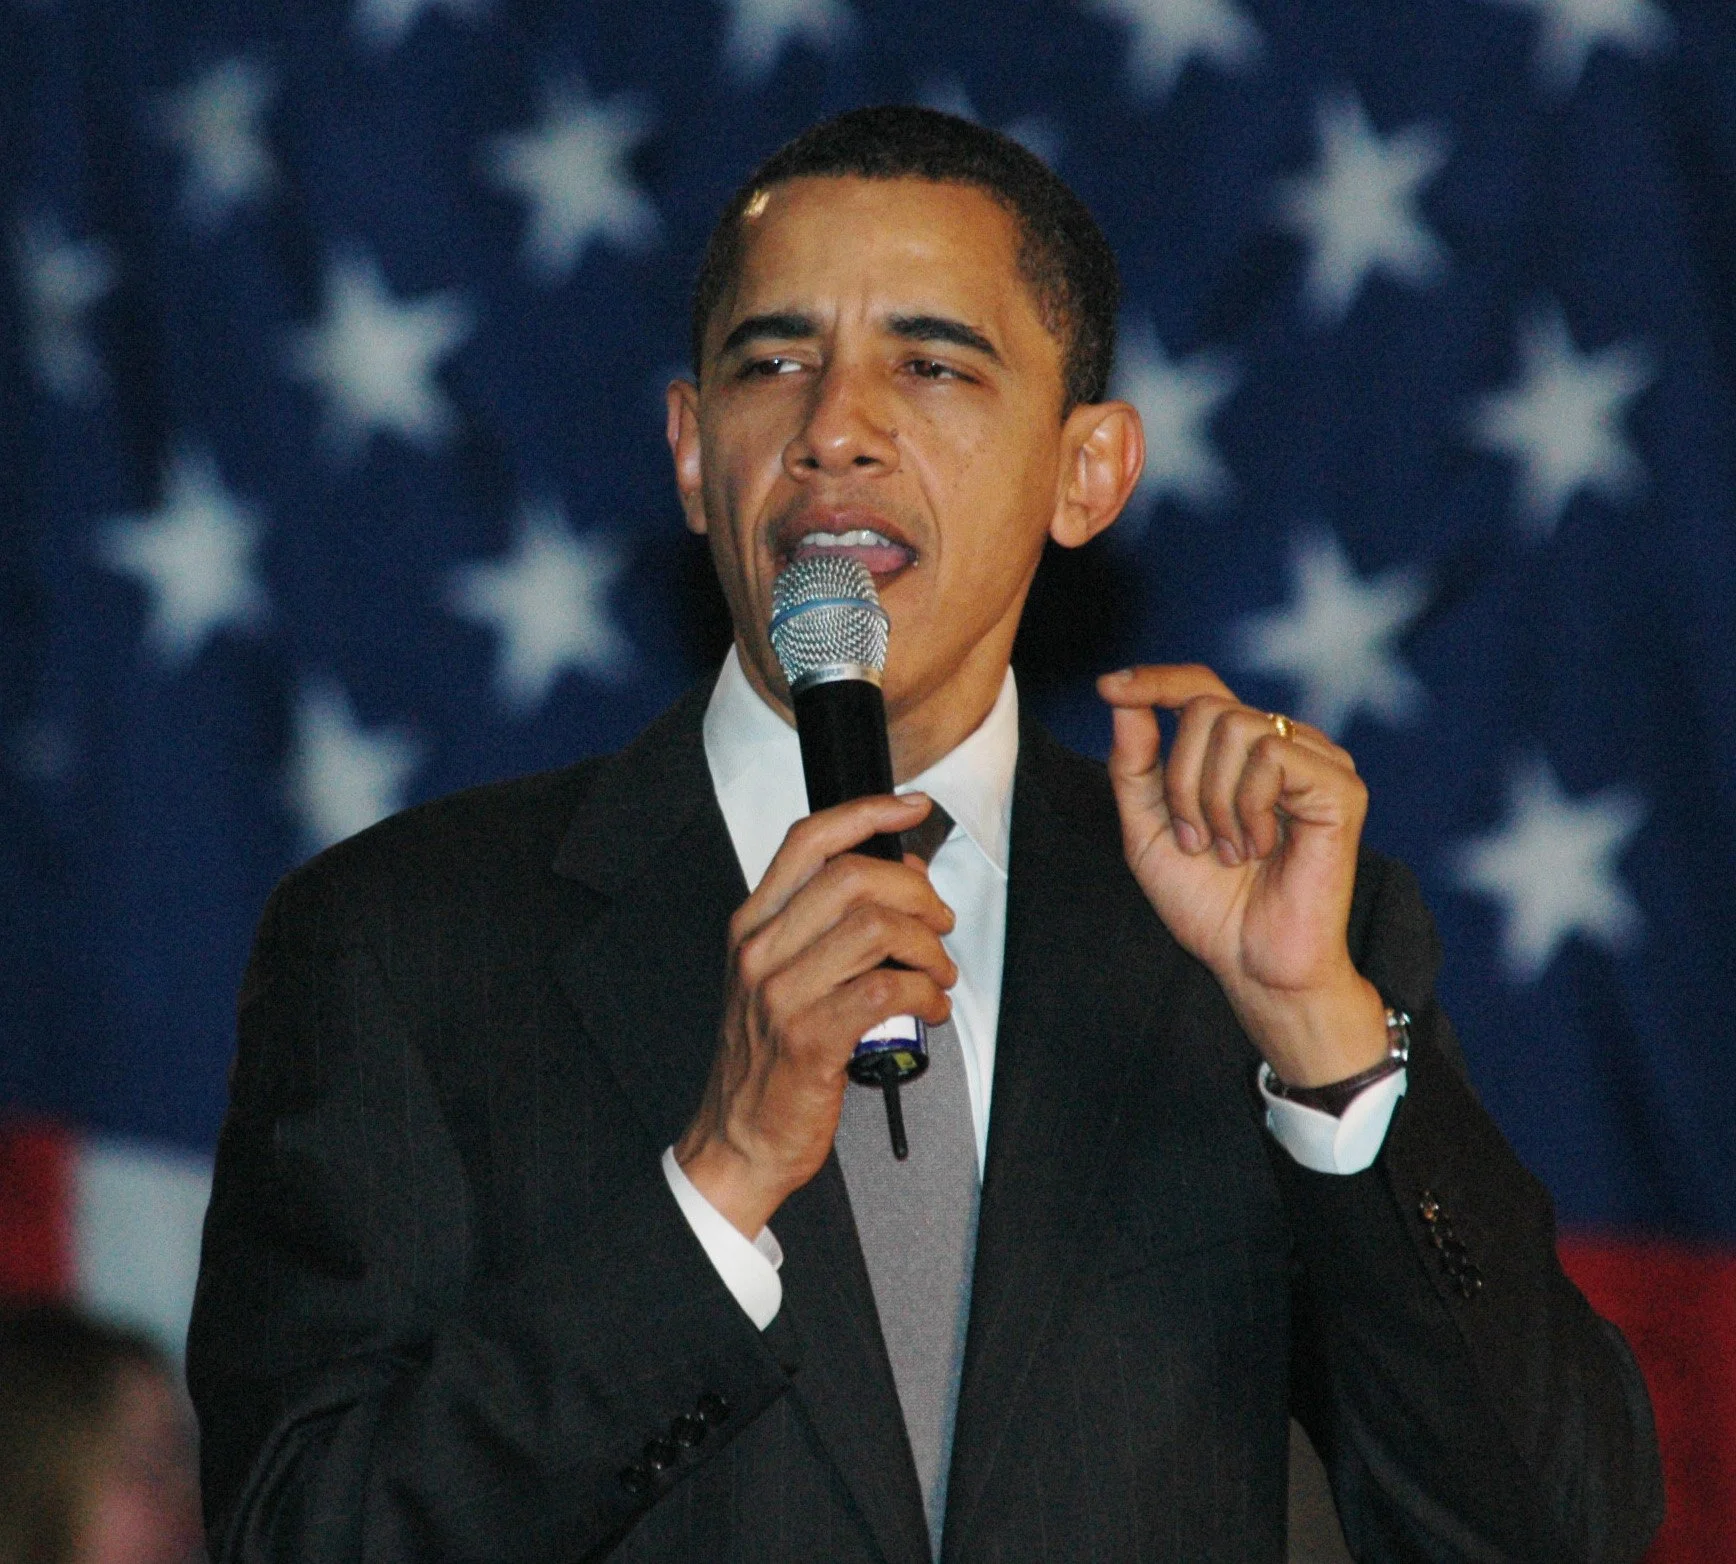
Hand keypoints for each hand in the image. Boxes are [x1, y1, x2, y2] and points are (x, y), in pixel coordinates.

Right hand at [676, 792, 956, 1237]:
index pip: (809, 839)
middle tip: (941, 924)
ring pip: (876, 928)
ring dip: (929, 948)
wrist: (737, 1138)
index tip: (911, 806)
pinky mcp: (809, 1039)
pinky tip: (930, 1008)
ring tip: (938, 974)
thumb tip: (904, 879)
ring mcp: (781, 993)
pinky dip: (925, 993)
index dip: (867, 812)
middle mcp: (760, 949)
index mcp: (753, 924)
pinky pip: (885, 989)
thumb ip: (831, 925)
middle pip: (853, 876)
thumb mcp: (784, 977)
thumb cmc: (768, 1058)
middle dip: (917, 893)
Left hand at [1097, 665, 1387, 1086]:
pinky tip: (1260, 848)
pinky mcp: (1341, 787)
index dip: (1155, 680)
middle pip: (1206, 707)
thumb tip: (1120, 699)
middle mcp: (1282, 745)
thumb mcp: (1147, 830)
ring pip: (1235, 726)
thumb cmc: (1207, 902)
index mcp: (1240, 752)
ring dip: (1211, 799)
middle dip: (1179, 778)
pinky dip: (1248, 808)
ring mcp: (1317, 760)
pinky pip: (1272, 757)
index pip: (1200, 686)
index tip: (1107, 689)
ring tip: (1230, 851)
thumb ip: (1133, 765)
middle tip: (1196, 840)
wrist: (1253, 963)